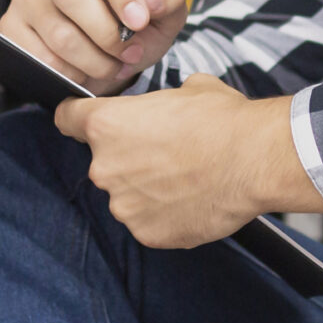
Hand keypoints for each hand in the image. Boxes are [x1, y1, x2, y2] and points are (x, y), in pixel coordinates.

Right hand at [2, 0, 189, 95]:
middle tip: (129, 52)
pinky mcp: (12, 26)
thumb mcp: (164, 11)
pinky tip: (84, 70)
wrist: (110, 55)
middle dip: (107, 34)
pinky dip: (70, 74)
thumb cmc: (135, 25)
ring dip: (94, 61)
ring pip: (58, 34)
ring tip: (112, 65)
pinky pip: (41, 58)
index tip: (138, 20)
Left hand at [55, 74, 322, 247]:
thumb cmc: (224, 121)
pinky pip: (148, 221)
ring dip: (147, 189)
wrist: (255, 161)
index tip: (84, 121)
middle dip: (129, 158)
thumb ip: (159, 103)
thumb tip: (168, 106)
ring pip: (126, 195)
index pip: (67, 118)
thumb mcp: (188, 89)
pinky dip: (164, 214)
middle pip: (103, 161)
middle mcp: (104, 167)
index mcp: (106, 125)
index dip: (78, 117)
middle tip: (167, 153)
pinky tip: (191, 200)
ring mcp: (124, 206)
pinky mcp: (146, 234)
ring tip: (185, 180)